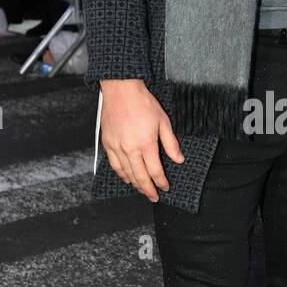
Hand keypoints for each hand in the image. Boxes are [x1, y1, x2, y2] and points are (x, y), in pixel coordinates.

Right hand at [100, 80, 183, 201]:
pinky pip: (114, 165)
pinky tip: (126, 178)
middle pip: (140, 177)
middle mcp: (130, 148)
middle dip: (148, 189)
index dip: (161, 182)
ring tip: (142, 189)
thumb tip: (178, 159)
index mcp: (146, 144)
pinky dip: (121, 174)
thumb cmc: (142, 102)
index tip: (165, 187)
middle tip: (153, 196)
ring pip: (126, 173)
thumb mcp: (163, 121)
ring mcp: (117, 147)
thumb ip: (171, 143)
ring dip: (135, 184)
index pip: (155, 171)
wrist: (121, 90)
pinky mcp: (108, 143)